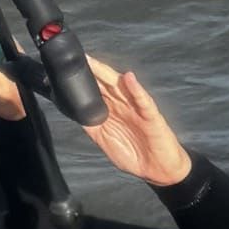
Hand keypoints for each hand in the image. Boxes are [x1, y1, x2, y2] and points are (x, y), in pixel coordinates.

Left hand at [86, 56, 190, 188]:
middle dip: (93, 71)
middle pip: (106, 83)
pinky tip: (129, 79)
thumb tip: (74, 112)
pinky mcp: (151, 116)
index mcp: (112, 110)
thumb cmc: (134, 154)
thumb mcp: (105, 140)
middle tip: (79, 58)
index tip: (69, 69)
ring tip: (95, 64)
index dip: (85, 79)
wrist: (158, 169)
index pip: (97, 90)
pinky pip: (143, 100)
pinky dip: (136, 89)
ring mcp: (137, 108)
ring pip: (122, 87)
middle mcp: (124, 105)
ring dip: (108, 75)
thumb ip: (92, 125)